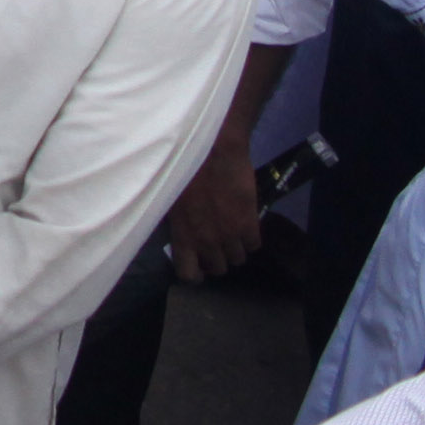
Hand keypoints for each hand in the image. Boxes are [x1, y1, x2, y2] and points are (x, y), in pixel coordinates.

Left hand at [166, 139, 265, 285]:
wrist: (213, 150)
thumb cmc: (182, 168)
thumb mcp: (169, 198)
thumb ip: (177, 223)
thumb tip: (180, 236)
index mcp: (182, 235)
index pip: (189, 275)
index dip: (194, 273)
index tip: (195, 266)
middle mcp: (207, 241)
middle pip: (217, 269)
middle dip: (215, 260)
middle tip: (214, 245)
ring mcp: (230, 234)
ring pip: (237, 260)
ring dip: (234, 250)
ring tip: (230, 234)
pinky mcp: (250, 224)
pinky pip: (254, 246)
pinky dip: (250, 239)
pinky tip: (244, 226)